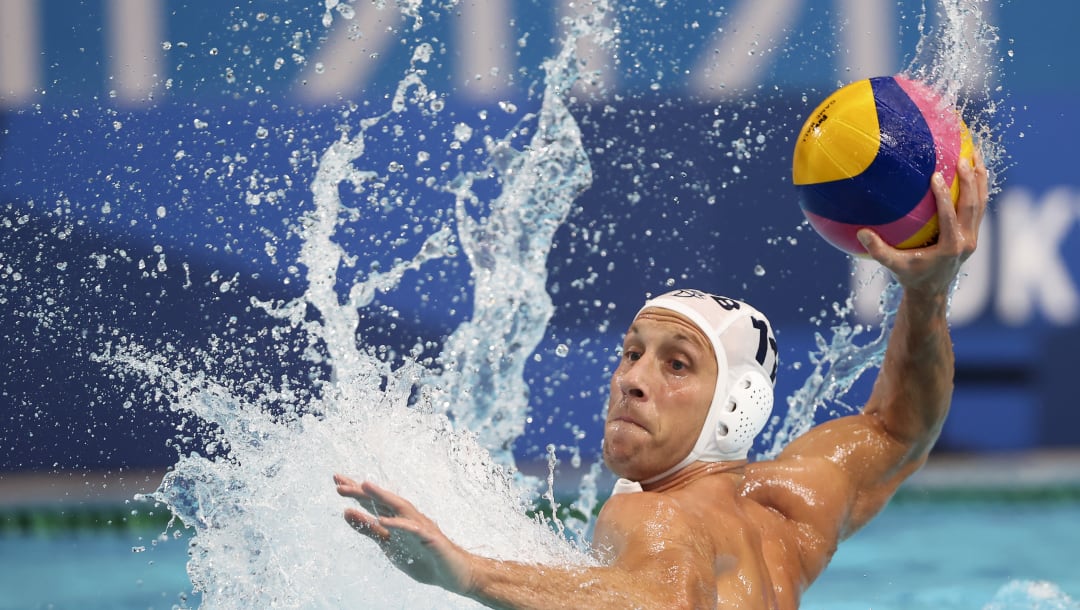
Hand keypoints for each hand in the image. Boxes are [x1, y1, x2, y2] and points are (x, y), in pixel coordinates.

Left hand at [334, 474, 476, 594]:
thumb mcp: (388, 544)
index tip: (337, 480)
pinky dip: (400, 524)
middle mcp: (408, 518)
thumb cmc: (422, 556)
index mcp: (397, 519)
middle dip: (363, 491)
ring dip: (382, 496)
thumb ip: (368, 528)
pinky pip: (414, 530)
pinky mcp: (431, 539)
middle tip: (340, 482)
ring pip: (400, 507)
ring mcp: (421, 527)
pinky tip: (385, 520)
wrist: (453, 573)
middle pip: (384, 500)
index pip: (374, 502)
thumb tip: (345, 512)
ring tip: (365, 487)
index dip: (356, 491)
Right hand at [857, 148, 988, 298]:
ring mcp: (972, 237)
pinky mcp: (973, 234)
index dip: (944, 196)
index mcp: (950, 247)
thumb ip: (879, 250)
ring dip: (980, 179)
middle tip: (963, 157)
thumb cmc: (911, 277)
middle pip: (972, 206)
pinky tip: (974, 169)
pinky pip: (978, 206)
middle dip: (970, 181)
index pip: (949, 217)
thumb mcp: (894, 266)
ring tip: (976, 154)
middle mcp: (966, 241)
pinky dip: (978, 187)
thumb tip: (860, 233)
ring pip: (981, 203)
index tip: (936, 175)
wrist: (931, 292)